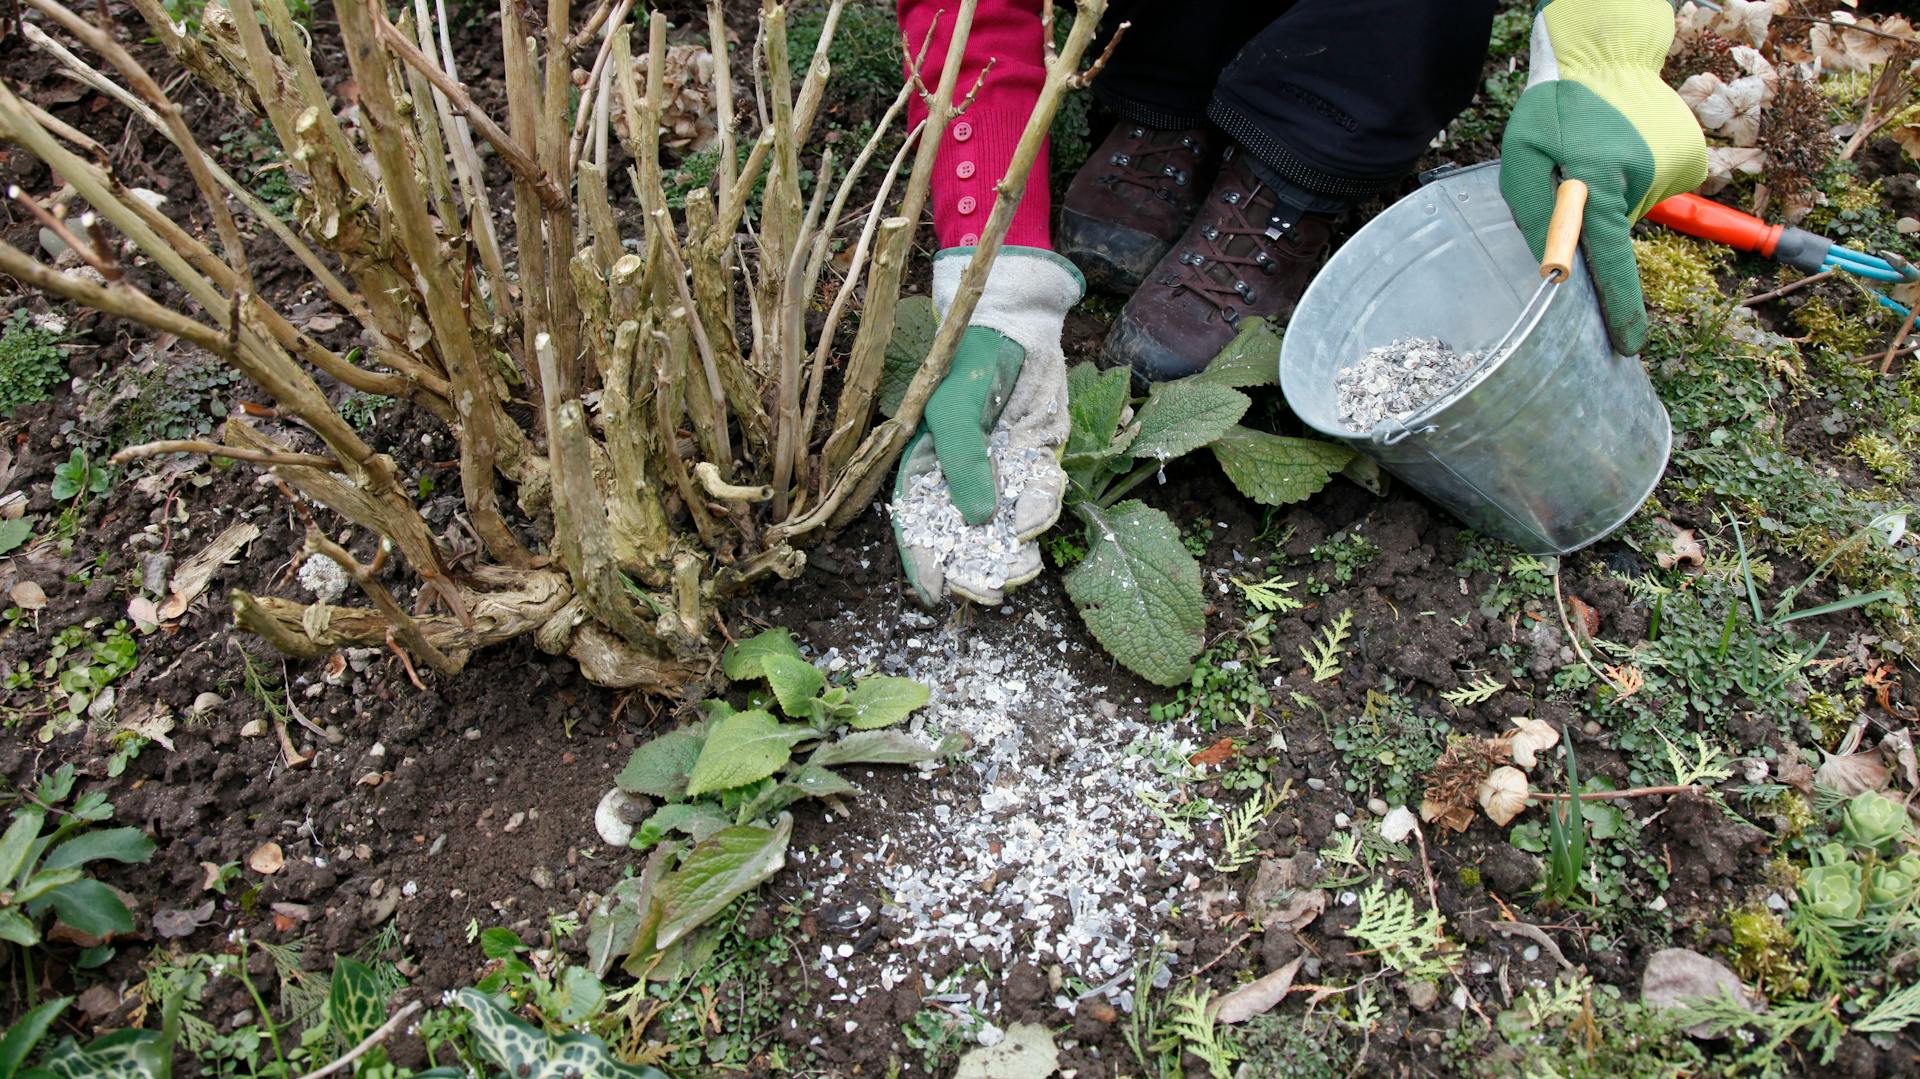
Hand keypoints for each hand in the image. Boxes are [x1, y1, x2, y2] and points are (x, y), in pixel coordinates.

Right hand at [892, 246, 1083, 604]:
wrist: (1019, 325)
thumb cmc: (970, 362)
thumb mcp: (955, 410)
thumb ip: (963, 464)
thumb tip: (975, 520)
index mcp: (927, 467)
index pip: (919, 524)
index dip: (925, 561)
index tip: (935, 593)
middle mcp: (963, 477)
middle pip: (964, 537)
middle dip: (976, 568)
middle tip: (990, 593)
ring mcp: (1001, 471)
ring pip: (1004, 524)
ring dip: (1012, 552)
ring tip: (1021, 572)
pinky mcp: (1036, 460)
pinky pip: (1037, 494)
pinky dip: (1039, 510)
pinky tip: (1038, 521)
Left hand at [1499, 0, 1706, 354]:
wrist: (1608, 55)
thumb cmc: (1555, 107)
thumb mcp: (1522, 157)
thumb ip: (1534, 212)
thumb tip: (1554, 268)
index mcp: (1600, 181)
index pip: (1611, 260)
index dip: (1619, 307)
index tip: (1628, 344)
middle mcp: (1646, 178)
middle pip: (1615, 234)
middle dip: (1594, 223)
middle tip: (1576, 177)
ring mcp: (1675, 168)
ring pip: (1633, 212)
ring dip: (1612, 196)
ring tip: (1598, 156)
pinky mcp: (1690, 161)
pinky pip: (1651, 192)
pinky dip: (1633, 181)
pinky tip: (1622, 150)